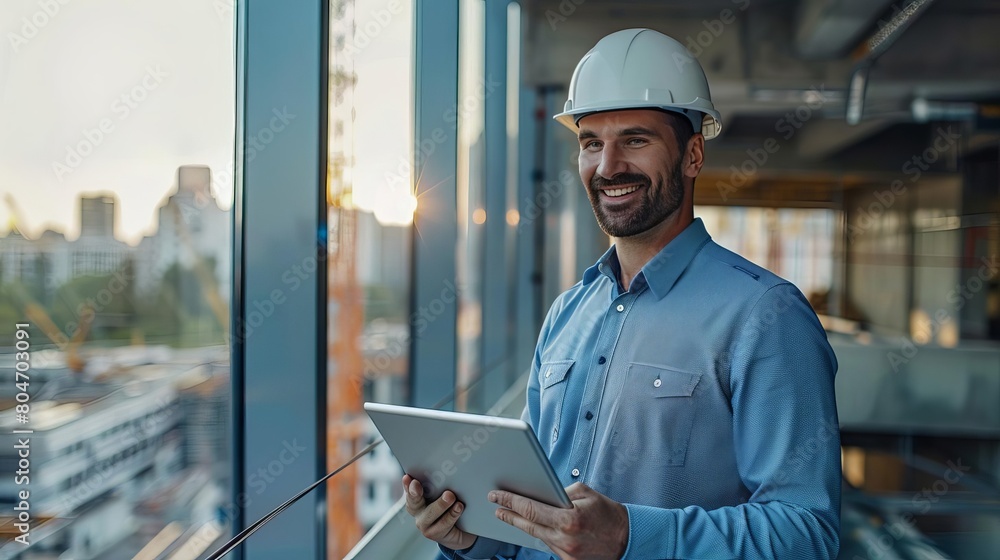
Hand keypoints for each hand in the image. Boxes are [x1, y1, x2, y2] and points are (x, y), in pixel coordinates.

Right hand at [401, 474, 476, 550]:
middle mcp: (418, 513)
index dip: (407, 485)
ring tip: (450, 496)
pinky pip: (444, 524)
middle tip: (416, 483)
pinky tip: (459, 507)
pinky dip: (452, 514)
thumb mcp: (443, 493)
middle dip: (414, 493)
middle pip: (414, 503)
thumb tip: (448, 468)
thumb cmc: (450, 506)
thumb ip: (440, 484)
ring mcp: (426, 526)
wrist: (461, 529)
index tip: (408, 477)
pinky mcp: (436, 534)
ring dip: (440, 504)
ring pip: (430, 514)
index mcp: (417, 500)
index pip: (410, 491)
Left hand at [490, 482, 627, 559]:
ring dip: (523, 525)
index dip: (510, 502)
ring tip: (510, 514)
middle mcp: (564, 539)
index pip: (530, 509)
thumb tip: (542, 495)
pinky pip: (548, 546)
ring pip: (536, 537)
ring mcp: (566, 553)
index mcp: (568, 519)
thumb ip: (561, 492)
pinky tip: (535, 527)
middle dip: (509, 514)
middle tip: (496, 506)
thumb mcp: (586, 494)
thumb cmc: (607, 514)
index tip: (496, 496)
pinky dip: (542, 535)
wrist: (627, 539)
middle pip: (527, 525)